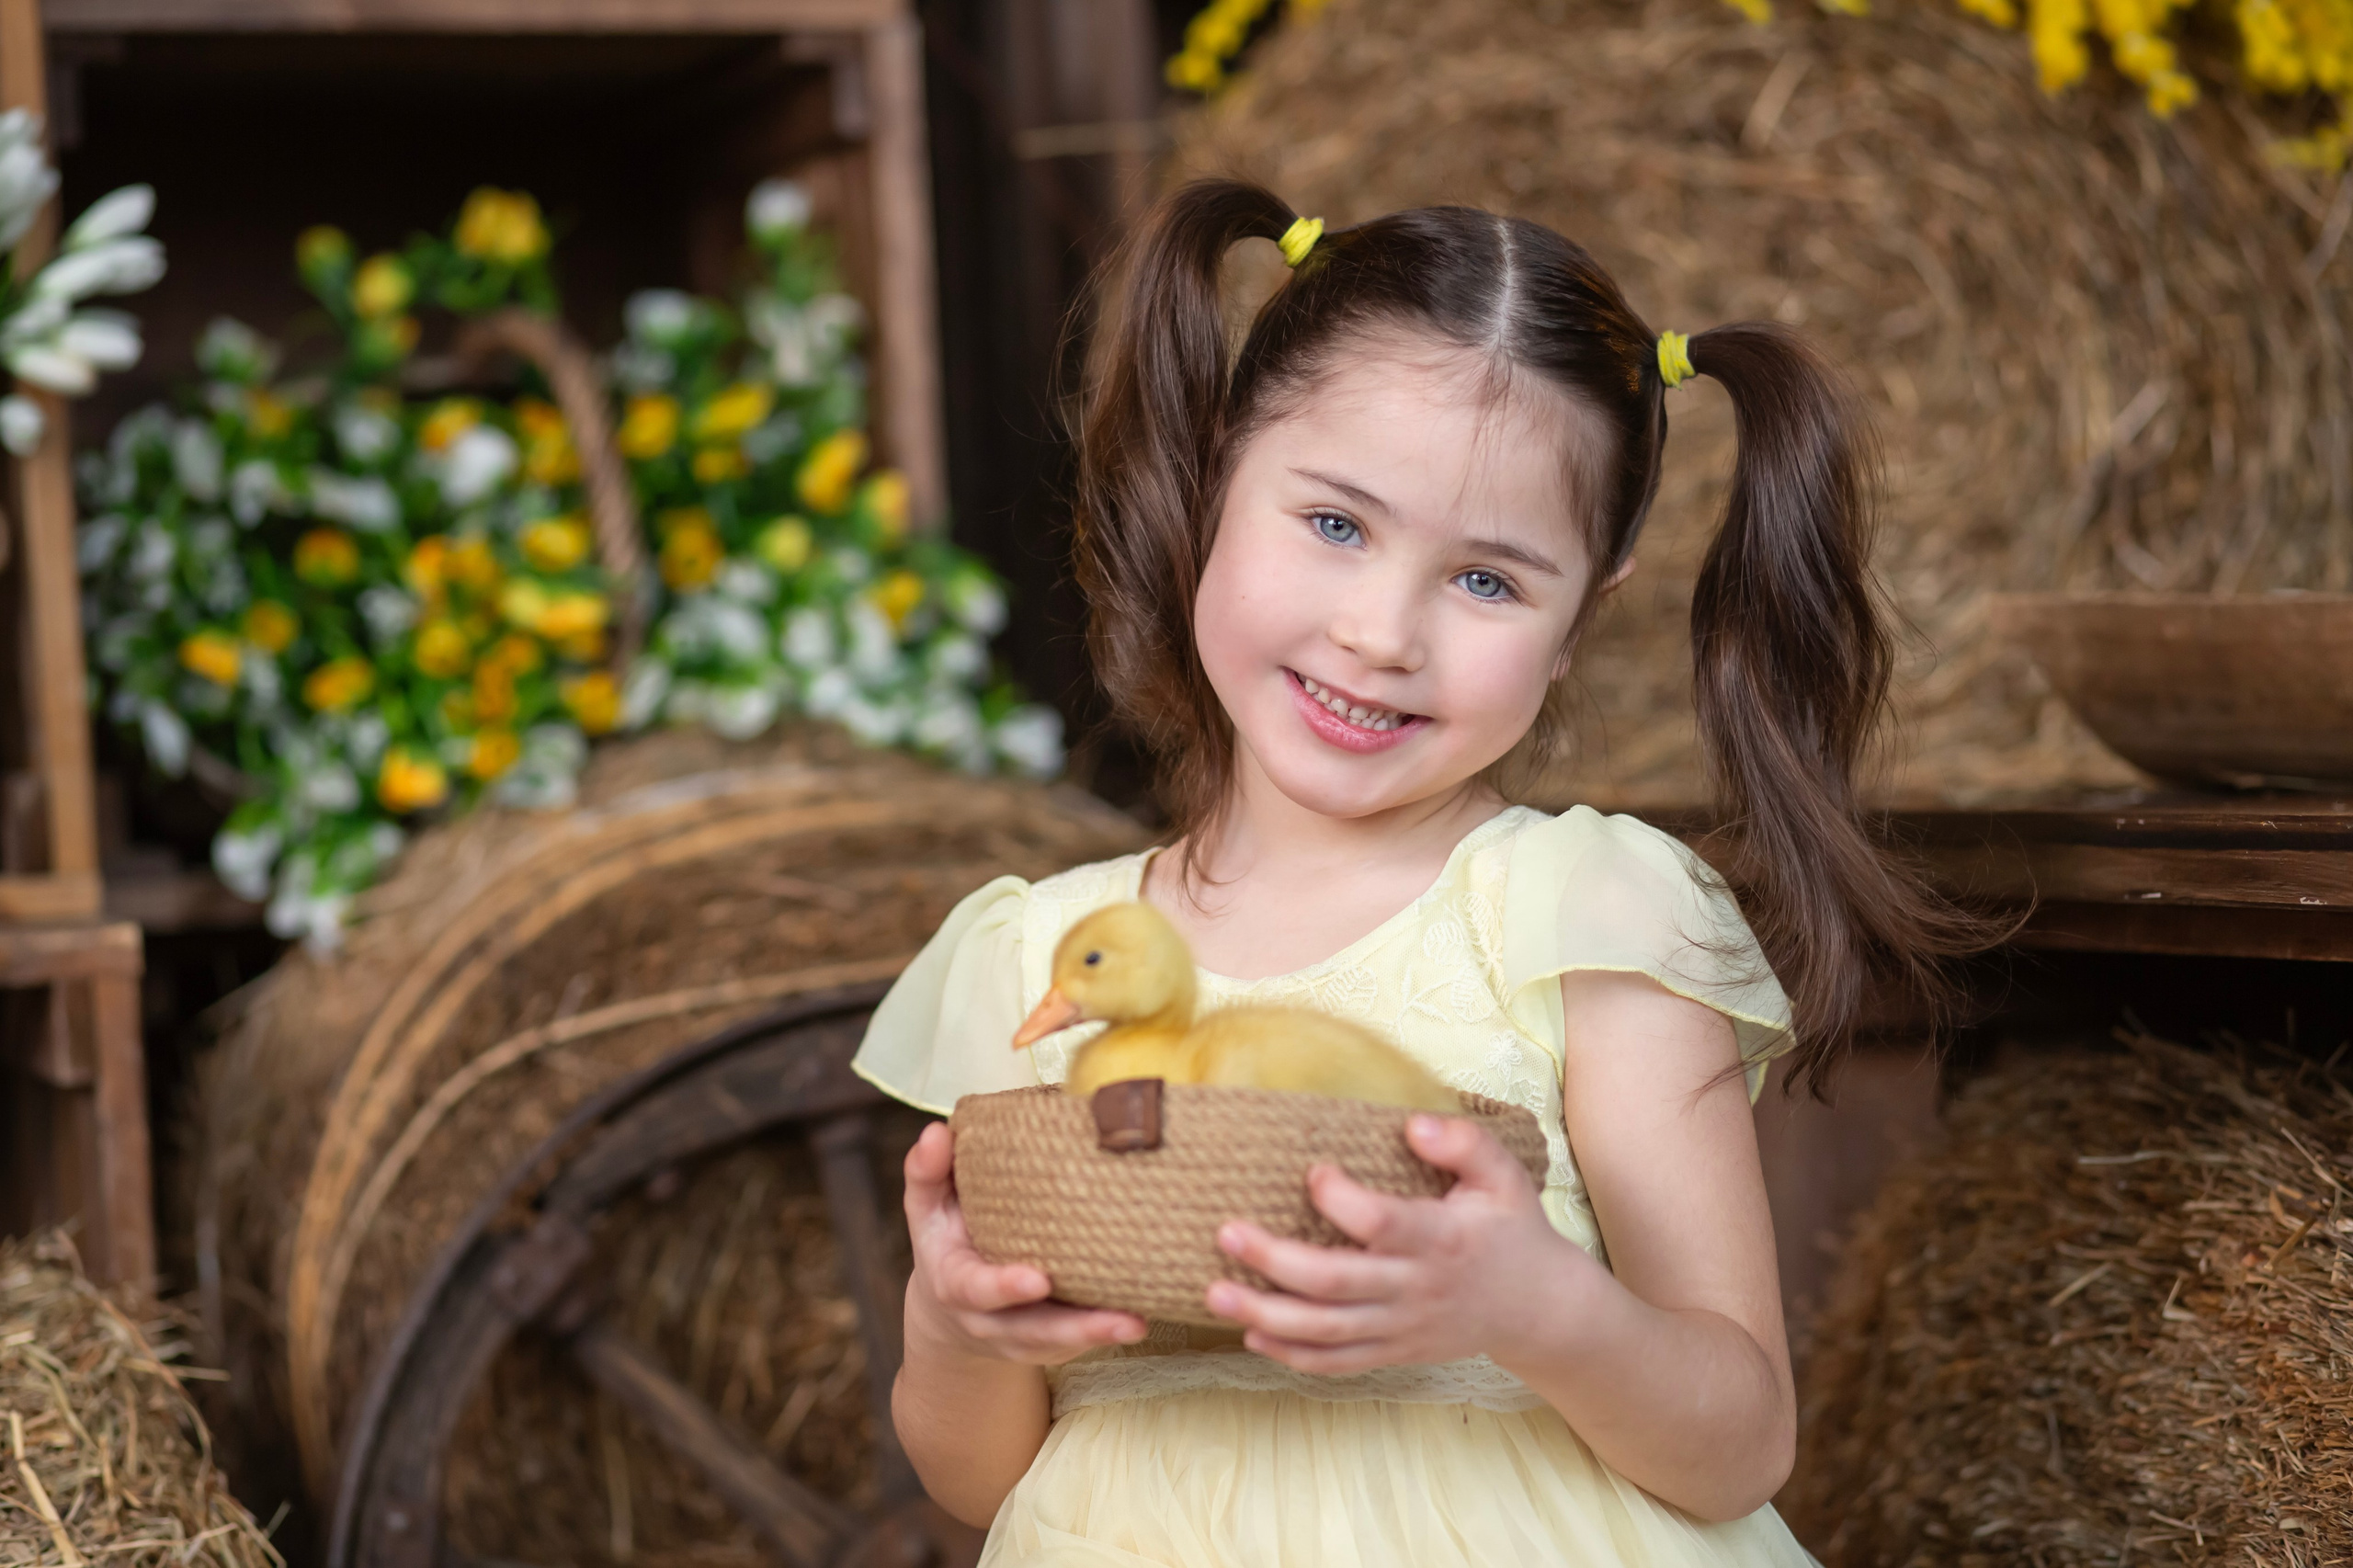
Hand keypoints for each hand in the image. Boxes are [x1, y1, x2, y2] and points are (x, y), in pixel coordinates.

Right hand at [901, 1121, 1146, 1365]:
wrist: (951, 1305)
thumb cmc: (947, 1239)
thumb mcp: (927, 1208)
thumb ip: (927, 1172)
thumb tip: (936, 1132)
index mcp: (957, 1284)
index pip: (976, 1289)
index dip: (1004, 1287)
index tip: (1038, 1280)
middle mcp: (990, 1320)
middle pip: (1031, 1332)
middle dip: (1073, 1328)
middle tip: (1120, 1319)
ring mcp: (1023, 1338)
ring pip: (1060, 1344)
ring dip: (1099, 1335)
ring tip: (1137, 1322)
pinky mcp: (1051, 1342)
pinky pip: (1078, 1341)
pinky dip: (1107, 1331)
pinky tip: (1140, 1315)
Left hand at [1204, 1113, 1592, 1373]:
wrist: (1539, 1309)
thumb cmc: (1512, 1231)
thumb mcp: (1506, 1177)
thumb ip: (1465, 1144)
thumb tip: (1413, 1123)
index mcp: (1440, 1238)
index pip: (1380, 1223)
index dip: (1340, 1200)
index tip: (1313, 1172)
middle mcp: (1414, 1288)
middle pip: (1335, 1282)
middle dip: (1274, 1262)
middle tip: (1226, 1234)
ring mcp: (1400, 1327)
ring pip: (1325, 1330)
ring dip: (1265, 1315)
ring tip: (1214, 1294)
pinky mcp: (1393, 1352)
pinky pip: (1337, 1362)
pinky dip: (1291, 1355)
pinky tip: (1252, 1336)